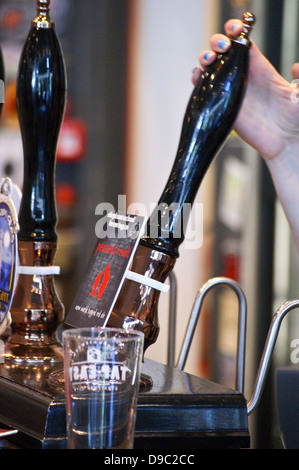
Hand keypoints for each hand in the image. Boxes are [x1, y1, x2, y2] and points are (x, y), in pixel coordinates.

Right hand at [192, 19, 298, 161]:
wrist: (284, 143)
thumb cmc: (296, 119)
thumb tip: (296, 67)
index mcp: (261, 69)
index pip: (244, 43)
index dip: (236, 31)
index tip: (234, 28)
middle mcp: (243, 78)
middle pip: (224, 52)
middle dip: (218, 42)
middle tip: (222, 47)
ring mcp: (231, 92)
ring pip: (212, 68)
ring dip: (205, 58)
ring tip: (208, 60)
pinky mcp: (222, 108)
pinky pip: (205, 92)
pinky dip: (197, 81)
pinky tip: (198, 77)